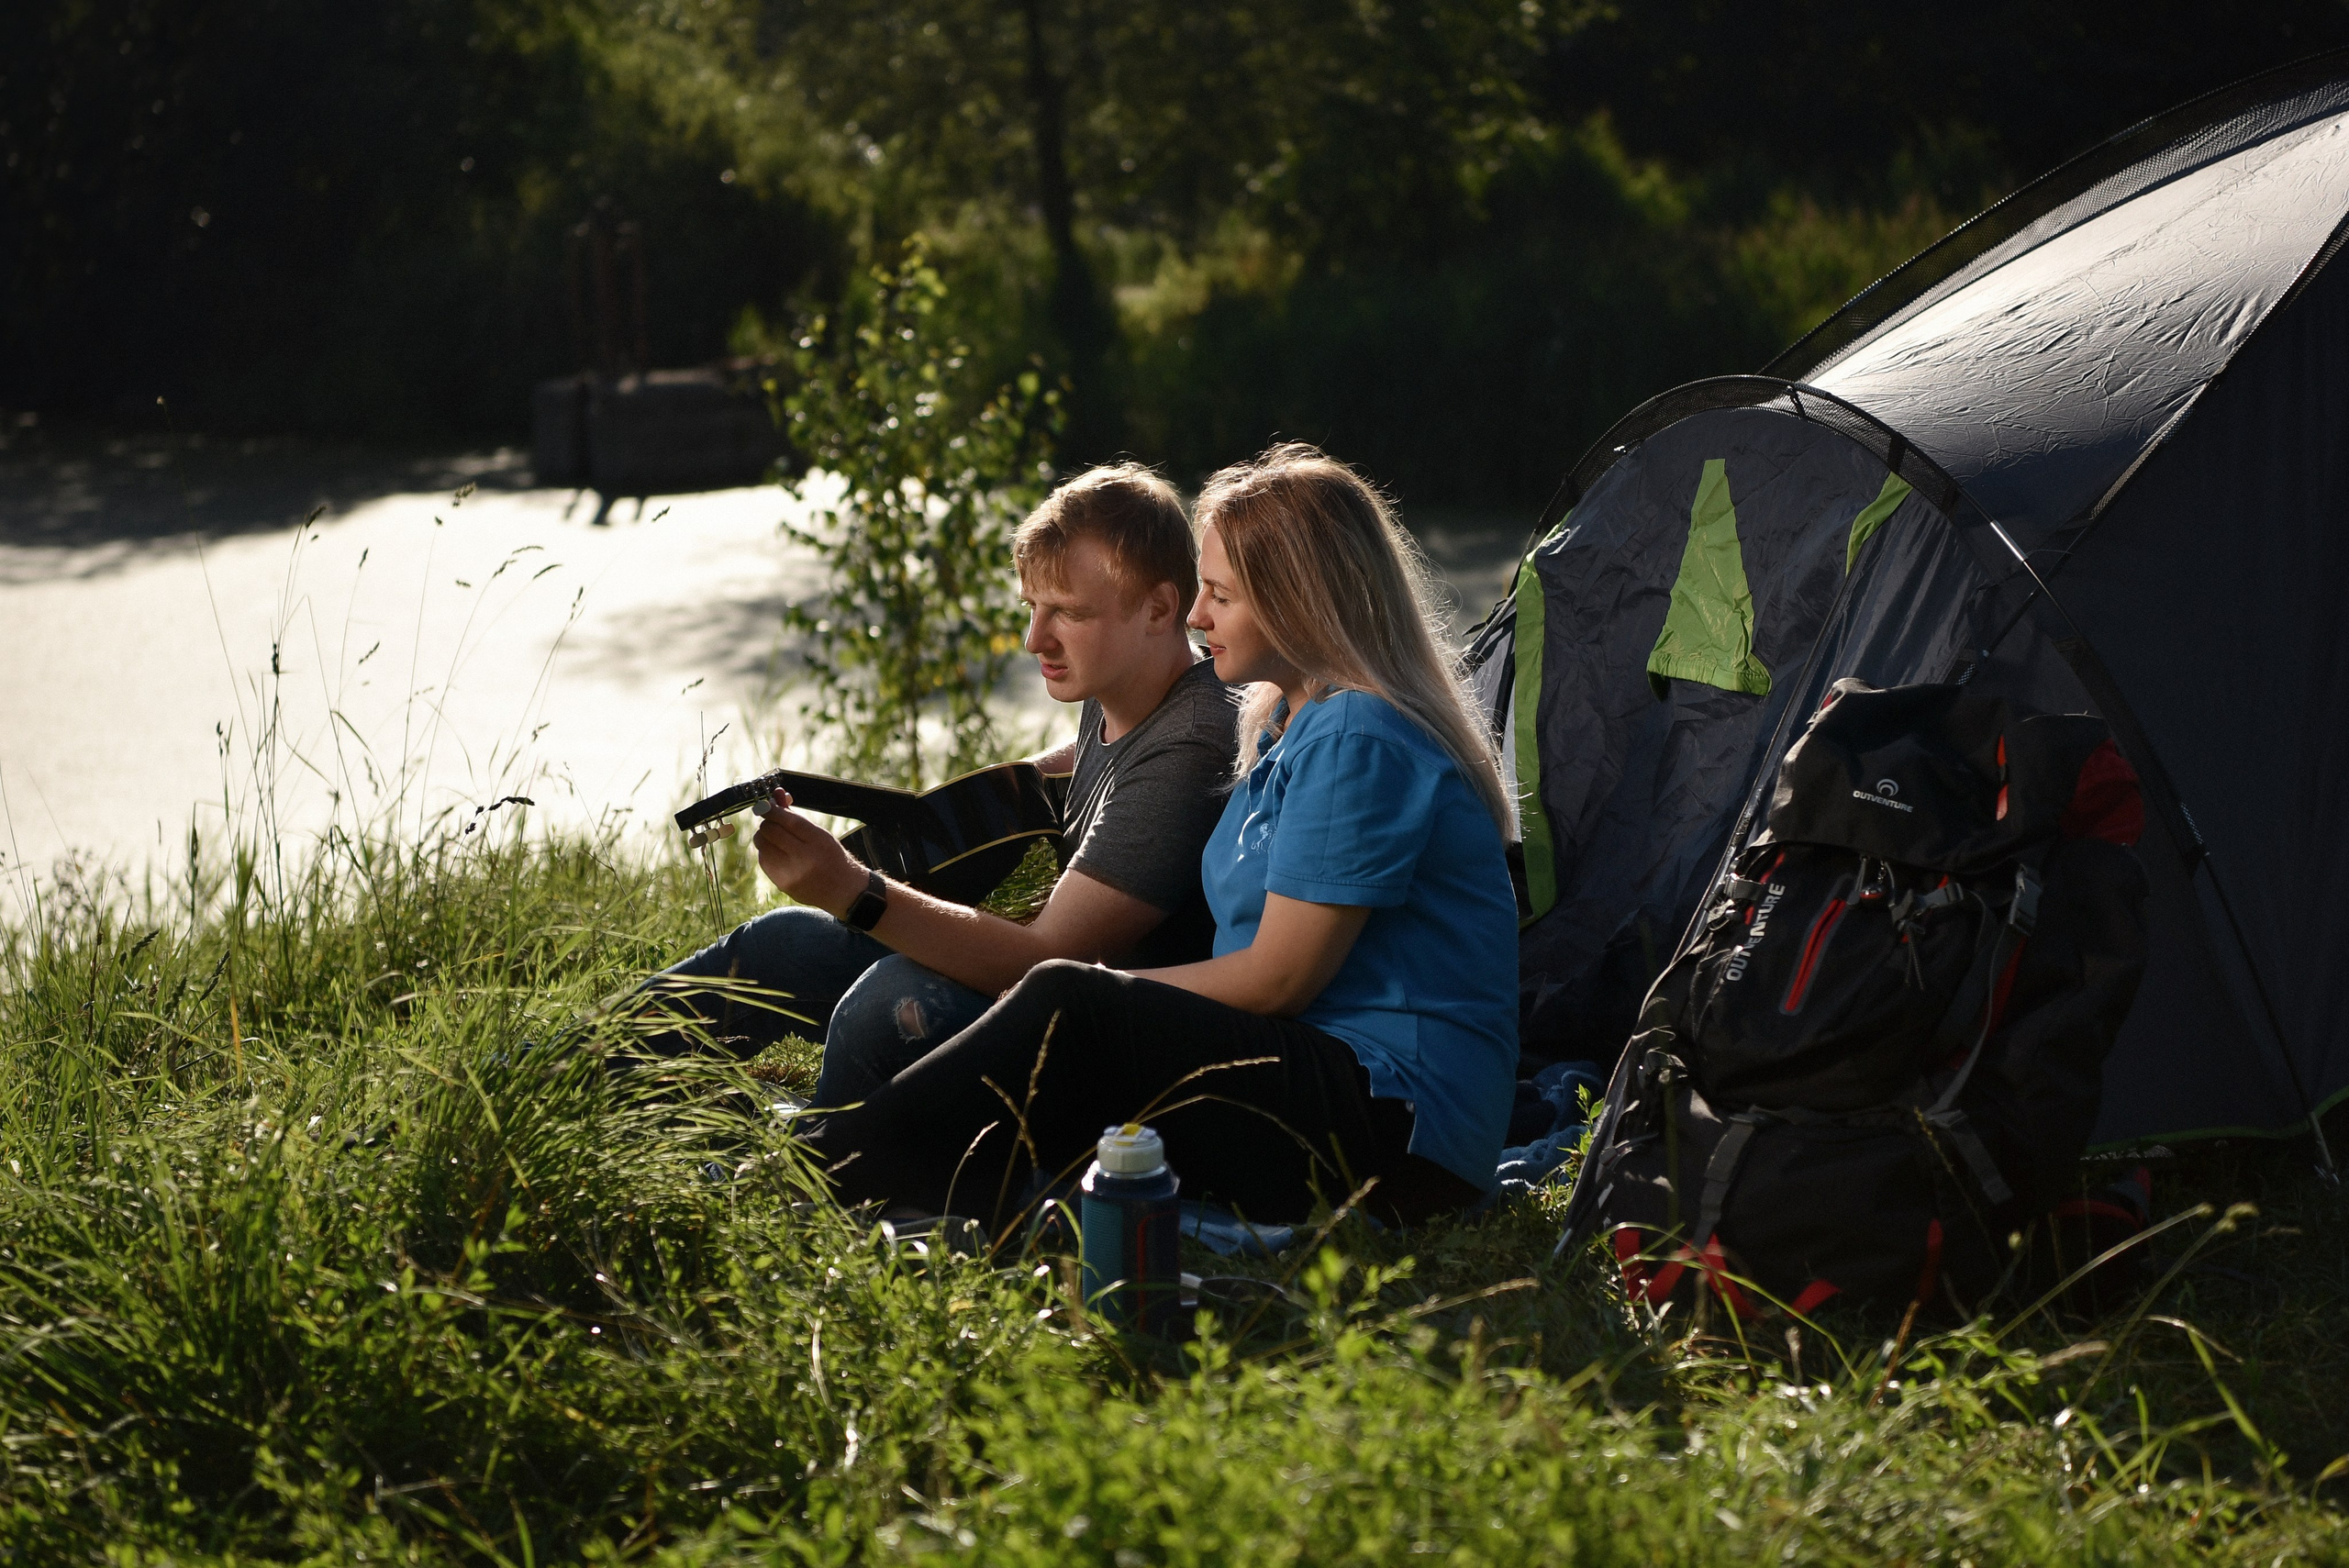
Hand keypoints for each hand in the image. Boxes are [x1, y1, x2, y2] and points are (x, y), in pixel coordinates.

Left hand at [751, 791, 868, 914]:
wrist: (843, 890)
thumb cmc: (830, 856)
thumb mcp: (820, 834)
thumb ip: (796, 816)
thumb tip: (777, 794)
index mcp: (819, 841)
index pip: (789, 820)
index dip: (773, 810)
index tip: (766, 806)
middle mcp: (806, 858)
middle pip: (772, 831)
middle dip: (767, 822)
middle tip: (771, 821)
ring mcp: (792, 873)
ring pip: (763, 845)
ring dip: (764, 836)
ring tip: (774, 837)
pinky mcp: (783, 884)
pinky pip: (763, 860)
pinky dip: (766, 851)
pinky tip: (776, 852)